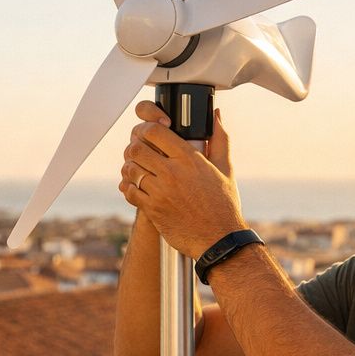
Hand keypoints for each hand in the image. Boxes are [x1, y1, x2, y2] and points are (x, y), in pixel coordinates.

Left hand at [119, 101, 244, 256]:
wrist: (219, 240)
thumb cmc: (224, 205)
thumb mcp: (225, 169)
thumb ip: (219, 138)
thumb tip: (216, 115)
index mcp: (189, 158)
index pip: (154, 131)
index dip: (146, 128)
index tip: (149, 132)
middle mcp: (173, 173)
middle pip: (137, 148)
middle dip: (135, 147)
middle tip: (139, 151)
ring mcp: (160, 192)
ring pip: (130, 170)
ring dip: (130, 168)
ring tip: (138, 169)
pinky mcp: (152, 210)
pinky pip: (129, 192)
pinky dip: (129, 188)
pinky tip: (136, 188)